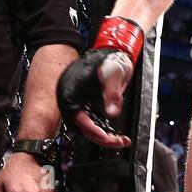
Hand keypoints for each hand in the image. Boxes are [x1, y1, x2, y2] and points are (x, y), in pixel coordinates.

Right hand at [57, 17, 142, 148]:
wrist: (111, 49)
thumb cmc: (109, 58)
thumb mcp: (112, 74)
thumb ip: (111, 93)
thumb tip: (111, 113)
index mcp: (70, 92)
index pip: (79, 120)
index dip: (94, 132)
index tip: (109, 139)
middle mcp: (70, 99)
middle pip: (82, 127)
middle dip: (101, 137)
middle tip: (120, 142)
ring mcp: (77, 102)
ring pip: (86, 127)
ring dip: (102, 135)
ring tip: (121, 140)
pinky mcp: (84, 103)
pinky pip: (90, 121)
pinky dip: (102, 129)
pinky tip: (115, 134)